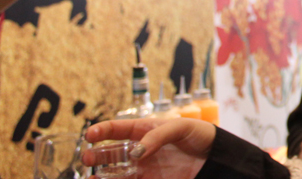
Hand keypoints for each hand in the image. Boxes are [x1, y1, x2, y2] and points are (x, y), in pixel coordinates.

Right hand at [83, 118, 214, 178]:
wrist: (215, 158)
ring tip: (91, 177)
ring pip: (116, 171)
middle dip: (97, 155)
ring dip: (103, 174)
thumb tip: (136, 152)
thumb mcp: (181, 128)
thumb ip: (157, 136)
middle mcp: (142, 149)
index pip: (120, 128)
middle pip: (112, 152)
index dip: (103, 130)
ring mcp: (145, 167)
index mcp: (147, 129)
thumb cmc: (200, 135)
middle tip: (87, 159)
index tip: (89, 135)